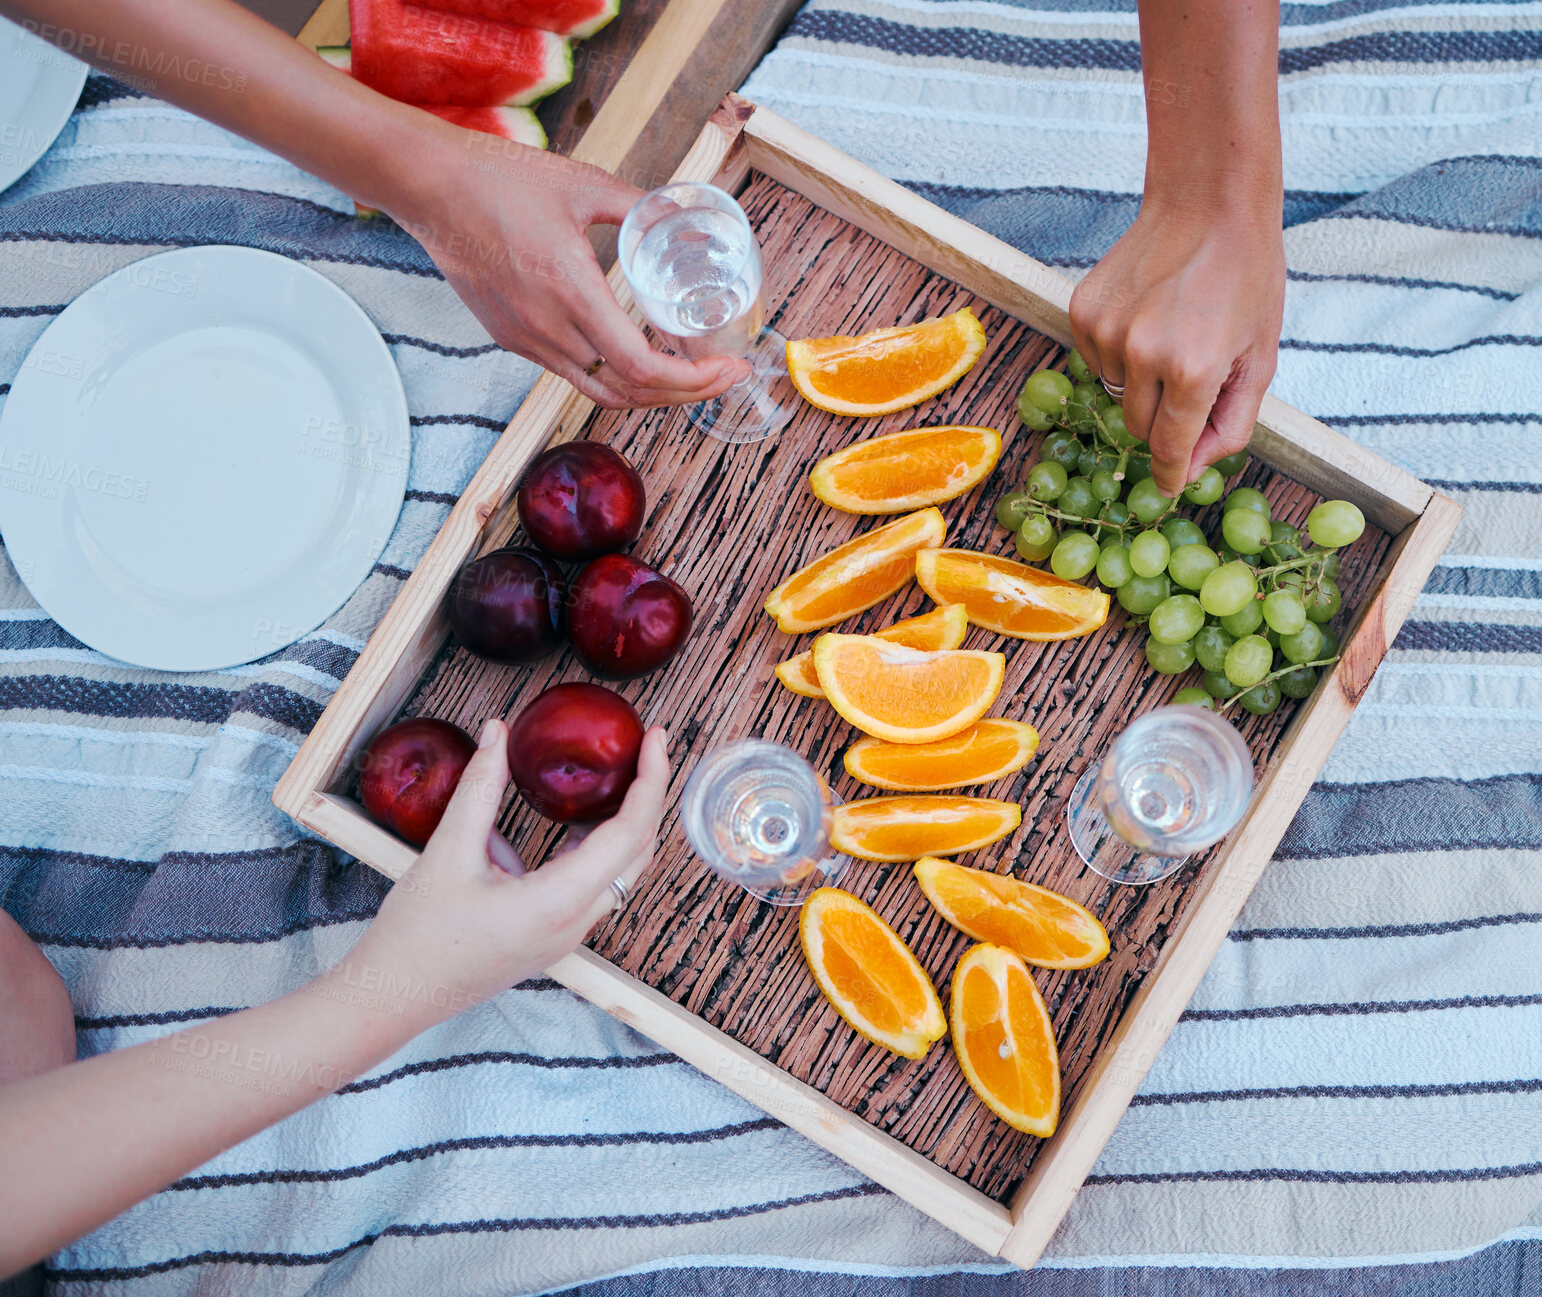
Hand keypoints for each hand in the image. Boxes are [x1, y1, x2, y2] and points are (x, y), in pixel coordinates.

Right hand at [350, 718, 669, 1024]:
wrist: (393, 997)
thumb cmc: (418, 935)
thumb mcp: (447, 851)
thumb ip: (479, 787)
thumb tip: (497, 732)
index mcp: (559, 902)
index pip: (630, 832)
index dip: (650, 779)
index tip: (656, 737)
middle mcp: (575, 922)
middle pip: (638, 851)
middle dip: (648, 794)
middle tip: (645, 746)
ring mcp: (567, 936)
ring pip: (621, 873)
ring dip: (626, 823)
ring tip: (620, 777)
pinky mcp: (552, 938)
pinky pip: (594, 888)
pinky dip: (599, 849)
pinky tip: (574, 824)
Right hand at [388, 123, 746, 408]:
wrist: (429, 188)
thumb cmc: (498, 180)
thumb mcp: (582, 184)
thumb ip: (637, 205)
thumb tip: (681, 212)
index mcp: (567, 289)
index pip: (638, 366)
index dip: (690, 380)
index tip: (725, 367)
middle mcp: (545, 328)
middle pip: (628, 390)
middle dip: (684, 393)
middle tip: (722, 375)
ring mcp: (525, 340)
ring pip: (601, 390)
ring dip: (650, 392)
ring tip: (688, 374)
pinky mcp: (512, 340)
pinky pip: (573, 373)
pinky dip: (614, 375)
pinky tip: (637, 356)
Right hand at [1069, 200, 1283, 497]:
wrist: (1208, 201)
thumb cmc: (1245, 276)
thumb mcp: (1259, 356)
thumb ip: (1232, 422)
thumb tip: (1193, 468)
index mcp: (1194, 370)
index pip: (1170, 448)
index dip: (1172, 473)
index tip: (1169, 488)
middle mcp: (1143, 354)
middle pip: (1139, 426)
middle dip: (1164, 418)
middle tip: (1190, 380)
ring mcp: (1107, 331)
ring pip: (1115, 393)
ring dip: (1141, 381)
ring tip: (1170, 335)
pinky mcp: (1082, 312)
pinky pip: (1095, 360)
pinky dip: (1119, 352)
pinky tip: (1146, 315)